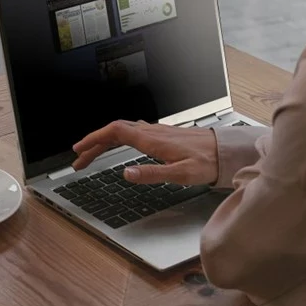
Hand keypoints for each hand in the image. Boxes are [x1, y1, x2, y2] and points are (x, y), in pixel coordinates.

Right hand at [71, 120, 219, 185]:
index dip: (94, 139)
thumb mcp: (180, 174)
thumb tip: (126, 174)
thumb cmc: (207, 163)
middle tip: (79, 159)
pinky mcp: (163, 135)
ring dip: (105, 142)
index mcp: (152, 139)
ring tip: (93, 155)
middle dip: (93, 143)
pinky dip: (118, 139)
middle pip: (114, 131)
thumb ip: (152, 173)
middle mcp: (153, 132)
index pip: (115, 132)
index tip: (80, 149)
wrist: (225, 152)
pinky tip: (120, 146)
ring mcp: (158, 132)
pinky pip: (134, 132)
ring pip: (123, 131)